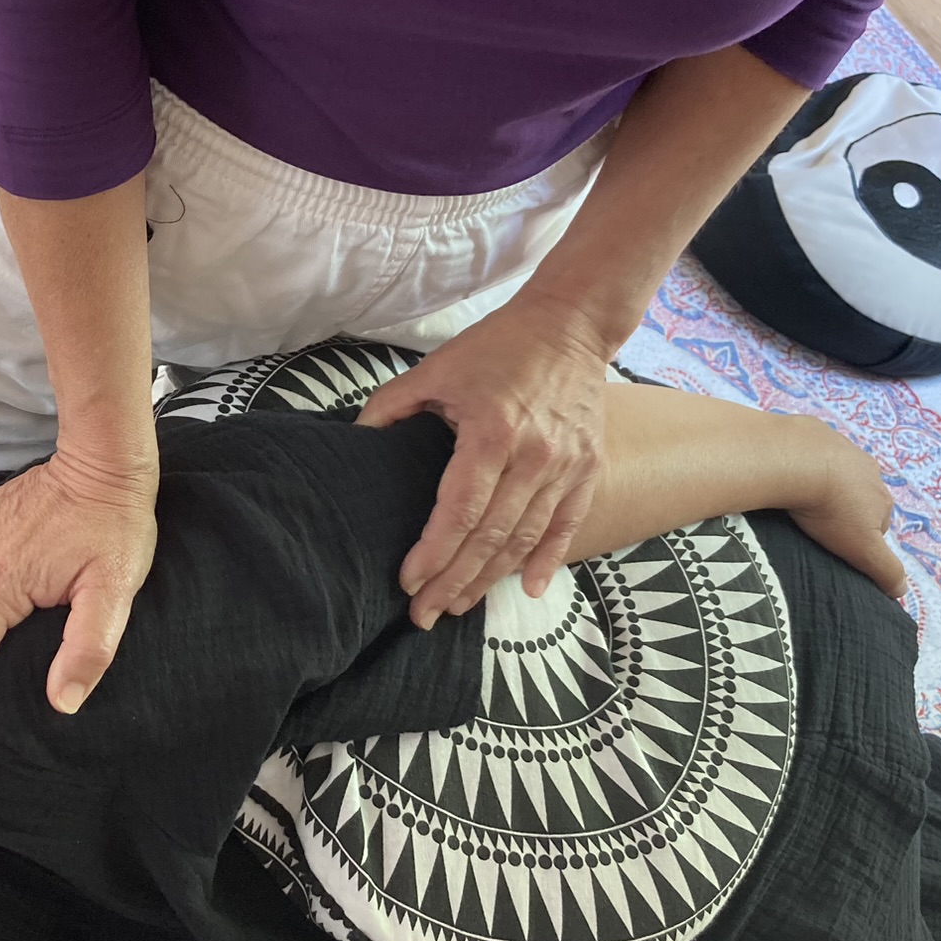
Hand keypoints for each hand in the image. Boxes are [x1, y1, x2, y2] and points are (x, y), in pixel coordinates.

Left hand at [355, 296, 609, 627]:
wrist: (571, 325)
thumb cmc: (497, 346)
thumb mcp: (435, 369)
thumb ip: (390, 407)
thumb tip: (352, 443)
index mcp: (492, 432)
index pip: (460, 509)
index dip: (433, 552)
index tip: (408, 582)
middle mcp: (534, 457)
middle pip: (490, 537)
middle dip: (454, 582)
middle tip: (424, 615)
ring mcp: (566, 467)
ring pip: (524, 540)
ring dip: (490, 580)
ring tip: (458, 607)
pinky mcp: (588, 470)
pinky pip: (566, 527)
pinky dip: (547, 561)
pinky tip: (527, 590)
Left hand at [782, 421, 908, 599]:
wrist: (797, 459)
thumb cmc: (831, 509)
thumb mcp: (863, 549)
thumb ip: (885, 570)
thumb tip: (902, 592)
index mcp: (881, 496)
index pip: (878, 524)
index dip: (859, 537)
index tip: (836, 545)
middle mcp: (867, 469)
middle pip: (858, 496)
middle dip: (842, 509)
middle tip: (815, 524)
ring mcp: (840, 447)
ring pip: (835, 473)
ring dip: (822, 485)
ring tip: (798, 501)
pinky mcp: (811, 433)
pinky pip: (808, 452)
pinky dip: (800, 463)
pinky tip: (785, 475)